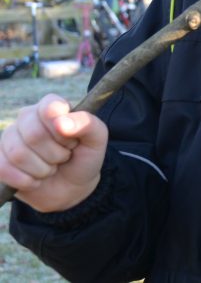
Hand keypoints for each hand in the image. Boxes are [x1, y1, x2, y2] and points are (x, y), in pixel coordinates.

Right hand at [0, 94, 107, 211]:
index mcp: (51, 107)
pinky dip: (26, 180)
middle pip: (33, 134)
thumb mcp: (97, 139)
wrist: (71, 188)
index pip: (49, 108)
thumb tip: (61, 123)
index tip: (72, 141)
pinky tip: (36, 180)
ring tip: (51, 168)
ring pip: (18, 154)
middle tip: (64, 156)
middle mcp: (27, 118)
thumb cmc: (84, 157)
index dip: (63, 129)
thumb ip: (87, 124)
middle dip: (55, 153)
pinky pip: (3, 169)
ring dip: (43, 169)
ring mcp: (9, 138)